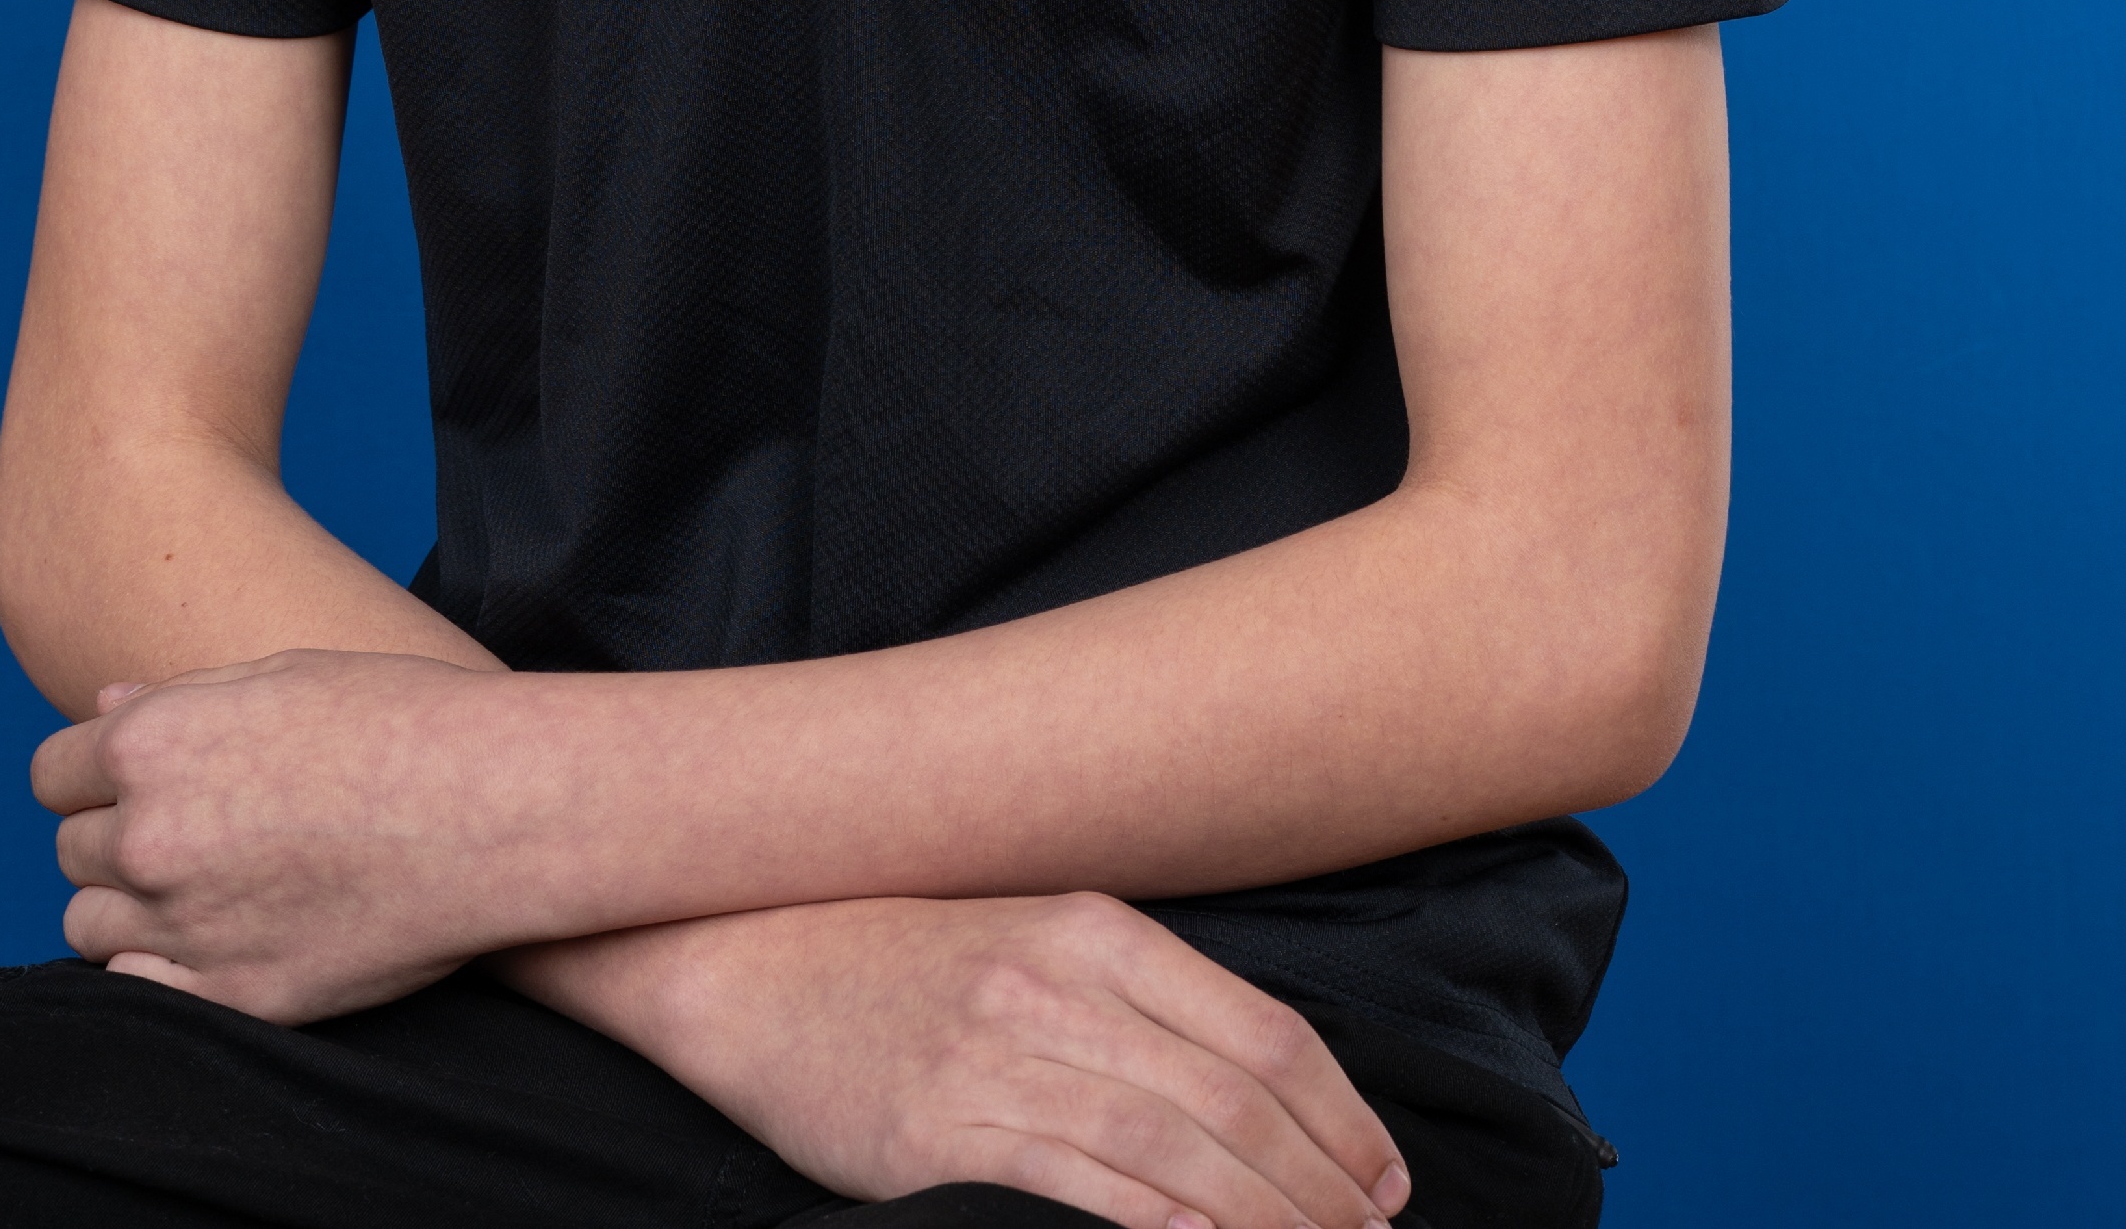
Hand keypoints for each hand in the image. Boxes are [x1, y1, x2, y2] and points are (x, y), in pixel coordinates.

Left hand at [32, 649, 530, 1020]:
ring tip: (202, 885)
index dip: (90, 774)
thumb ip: (177, 699)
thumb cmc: (400, 718)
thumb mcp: (283, 674)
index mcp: (152, 744)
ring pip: (89, 926)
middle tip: (192, 828)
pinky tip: (210, 936)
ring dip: (126, 906)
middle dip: (115, 836)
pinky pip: (135, 987)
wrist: (491, 804)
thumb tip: (101, 709)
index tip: (131, 781)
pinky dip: (155, 967)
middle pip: (73, 850)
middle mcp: (150, 835)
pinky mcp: (226, 993)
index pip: (52, 773)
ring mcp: (182, 923)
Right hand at [508, 892, 1412, 1228]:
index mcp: (1094, 926)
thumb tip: (1256, 1098)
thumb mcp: (1030, 937)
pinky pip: (1086, 1194)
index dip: (1342, 1120)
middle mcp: (1059, 984)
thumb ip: (1137, 999)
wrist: (740, 957)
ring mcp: (996, 1060)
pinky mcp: (937, 1139)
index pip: (1265, 1033)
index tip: (1385, 1183)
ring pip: (1177, 1151)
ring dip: (1268, 1224)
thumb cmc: (896, 953)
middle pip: (1236, 1101)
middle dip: (1324, 1191)